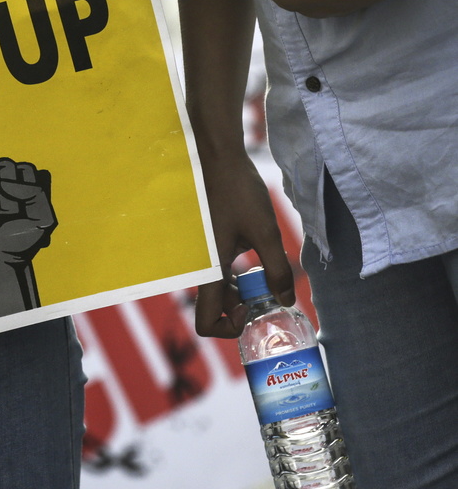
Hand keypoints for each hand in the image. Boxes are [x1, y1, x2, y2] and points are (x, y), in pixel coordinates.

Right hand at [0, 158, 56, 266]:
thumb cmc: (22, 240)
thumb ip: (36, 194)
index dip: (23, 188)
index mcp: (26, 184)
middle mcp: (5, 179)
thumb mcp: (43, 221)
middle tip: (6, 215)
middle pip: (3, 164)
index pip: (24, 168)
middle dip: (5, 194)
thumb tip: (5, 183)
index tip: (23, 209)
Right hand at [194, 151, 294, 338]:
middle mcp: (202, 268)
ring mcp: (205, 257)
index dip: (229, 329)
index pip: (207, 322)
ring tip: (268, 277)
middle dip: (243, 309)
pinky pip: (222, 273)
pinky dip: (239, 277)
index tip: (254, 314)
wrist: (218, 159)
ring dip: (244, 293)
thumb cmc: (239, 193)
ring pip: (220, 291)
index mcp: (210, 270)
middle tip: (271, 295)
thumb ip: (277, 270)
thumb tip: (285, 300)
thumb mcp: (266, 232)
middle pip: (217, 309)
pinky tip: (258, 260)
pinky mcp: (211, 245)